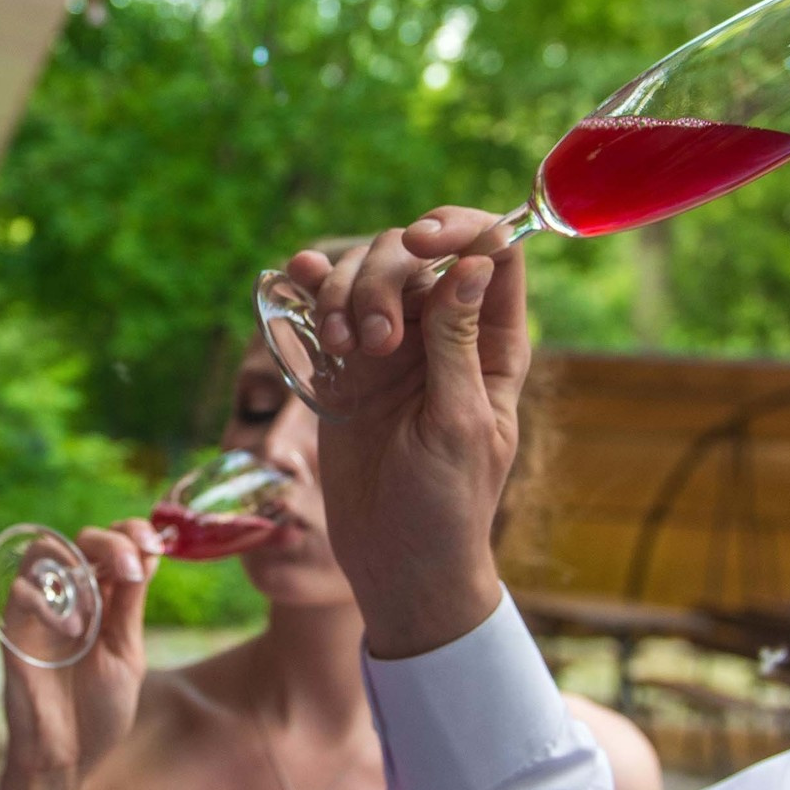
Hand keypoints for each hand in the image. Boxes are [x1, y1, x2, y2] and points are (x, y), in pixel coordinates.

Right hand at [0, 519, 155, 783]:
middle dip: (112, 542)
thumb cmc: (98, 709)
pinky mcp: (14, 631)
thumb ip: (130, 604)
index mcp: (101, 599)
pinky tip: (75, 631)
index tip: (156, 543)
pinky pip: (21, 591)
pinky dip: (51, 601)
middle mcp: (68, 597)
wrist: (67, 758)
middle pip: (81, 539)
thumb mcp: (126, 651)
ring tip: (102, 600)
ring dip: (79, 563)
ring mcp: (39, 611)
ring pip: (44, 551)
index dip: (132, 532)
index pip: (111, 543)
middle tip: (132, 566)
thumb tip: (148, 553)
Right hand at [285, 209, 530, 658]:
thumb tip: (472, 264)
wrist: (396, 562)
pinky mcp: (347, 368)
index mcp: (493, 344)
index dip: (459, 226)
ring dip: (345, 291)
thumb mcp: (458, 424)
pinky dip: (311, 287)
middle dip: (384, 276)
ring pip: (369, 274)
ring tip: (337, 344)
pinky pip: (328, 308)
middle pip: (416, 255)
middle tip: (371, 340)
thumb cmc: (447, 506)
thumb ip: (458, 344)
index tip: (420, 241)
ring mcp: (394, 348)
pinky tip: (295, 281)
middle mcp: (445, 333)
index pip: (492, 251)